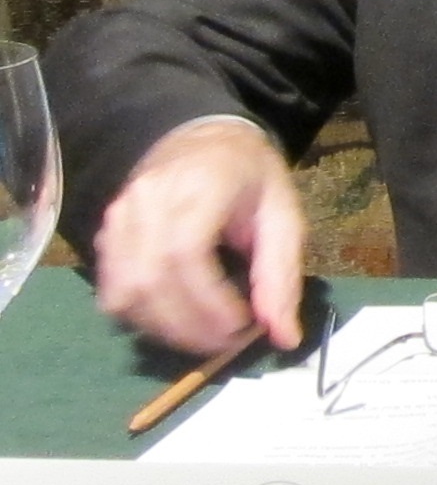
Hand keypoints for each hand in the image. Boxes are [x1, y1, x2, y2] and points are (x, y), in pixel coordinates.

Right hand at [91, 118, 307, 359]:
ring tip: (202, 336)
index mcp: (200, 186)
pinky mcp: (105, 235)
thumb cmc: (250, 178)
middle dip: (187, 326)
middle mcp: (148, 201)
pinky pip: (111, 290)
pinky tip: (173, 319)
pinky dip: (140, 316)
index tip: (238, 328)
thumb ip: (281, 275)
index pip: (185, 254)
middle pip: (150, 280)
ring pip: (124, 292)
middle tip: (224, 344)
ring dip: (163, 329)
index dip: (207, 302)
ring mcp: (119, 218)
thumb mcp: (283, 215)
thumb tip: (284, 337)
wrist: (202, 140)